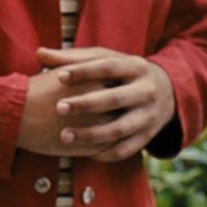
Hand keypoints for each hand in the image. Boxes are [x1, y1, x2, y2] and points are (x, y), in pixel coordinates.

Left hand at [29, 47, 174, 160]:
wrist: (167, 93)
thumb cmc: (123, 74)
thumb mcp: (107, 61)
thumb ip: (74, 59)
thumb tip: (38, 53)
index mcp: (135, 67)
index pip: (109, 67)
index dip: (84, 71)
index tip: (59, 76)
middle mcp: (146, 91)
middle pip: (115, 99)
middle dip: (86, 104)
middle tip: (58, 108)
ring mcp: (148, 116)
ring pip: (119, 128)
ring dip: (91, 134)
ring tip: (63, 137)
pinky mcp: (148, 137)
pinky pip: (125, 149)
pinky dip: (105, 153)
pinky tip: (83, 153)